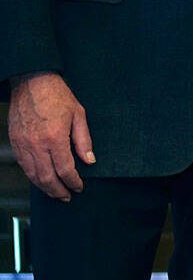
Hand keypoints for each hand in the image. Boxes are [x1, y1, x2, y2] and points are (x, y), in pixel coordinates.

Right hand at [7, 72, 93, 199]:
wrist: (32, 82)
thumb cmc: (57, 96)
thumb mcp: (79, 115)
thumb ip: (84, 140)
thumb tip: (89, 160)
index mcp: (55, 138)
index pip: (65, 169)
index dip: (73, 182)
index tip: (79, 187)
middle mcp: (36, 144)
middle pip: (47, 177)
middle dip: (58, 190)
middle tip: (67, 196)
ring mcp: (23, 144)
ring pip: (32, 174)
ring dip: (44, 187)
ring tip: (55, 192)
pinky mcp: (15, 142)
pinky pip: (23, 165)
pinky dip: (33, 176)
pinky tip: (41, 179)